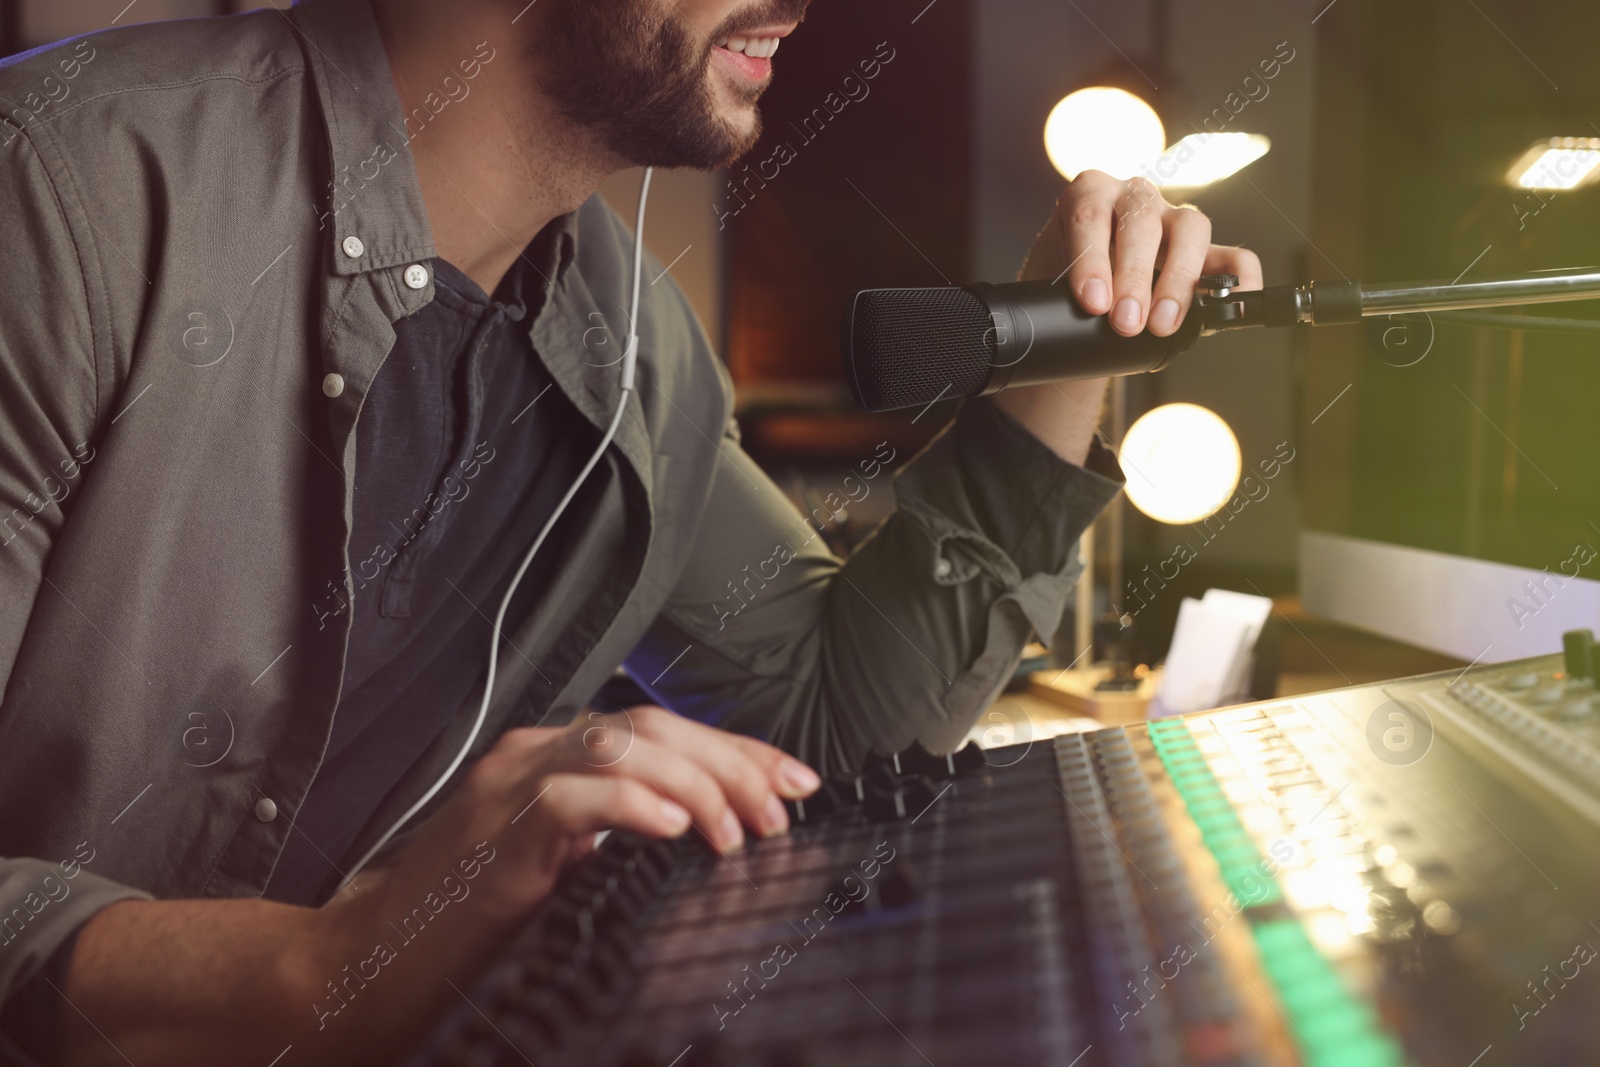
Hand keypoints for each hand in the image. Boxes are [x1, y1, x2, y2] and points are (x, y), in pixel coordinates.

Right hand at [365, 706, 822, 921]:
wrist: (371, 961)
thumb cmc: (470, 922)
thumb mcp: (563, 867)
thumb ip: (618, 837)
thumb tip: (713, 836)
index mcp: (556, 758)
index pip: (663, 729)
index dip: (737, 748)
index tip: (796, 781)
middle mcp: (534, 755)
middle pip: (651, 727)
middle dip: (729, 763)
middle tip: (778, 815)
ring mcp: (510, 787)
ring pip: (620, 747)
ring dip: (694, 784)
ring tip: (737, 833)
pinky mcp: (494, 834)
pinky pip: (571, 798)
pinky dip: (629, 806)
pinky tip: (672, 828)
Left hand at [1021, 170, 1263, 335]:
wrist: (1082, 299)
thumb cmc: (1063, 285)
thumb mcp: (1049, 282)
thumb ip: (1056, 293)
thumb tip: (1063, 327)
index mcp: (1090, 194)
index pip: (1091, 215)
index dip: (1092, 260)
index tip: (1093, 302)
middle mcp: (1135, 200)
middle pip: (1142, 223)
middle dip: (1134, 277)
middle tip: (1125, 321)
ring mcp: (1173, 221)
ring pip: (1191, 230)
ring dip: (1179, 279)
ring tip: (1162, 323)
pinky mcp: (1205, 251)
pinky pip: (1234, 257)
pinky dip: (1240, 279)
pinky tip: (1236, 303)